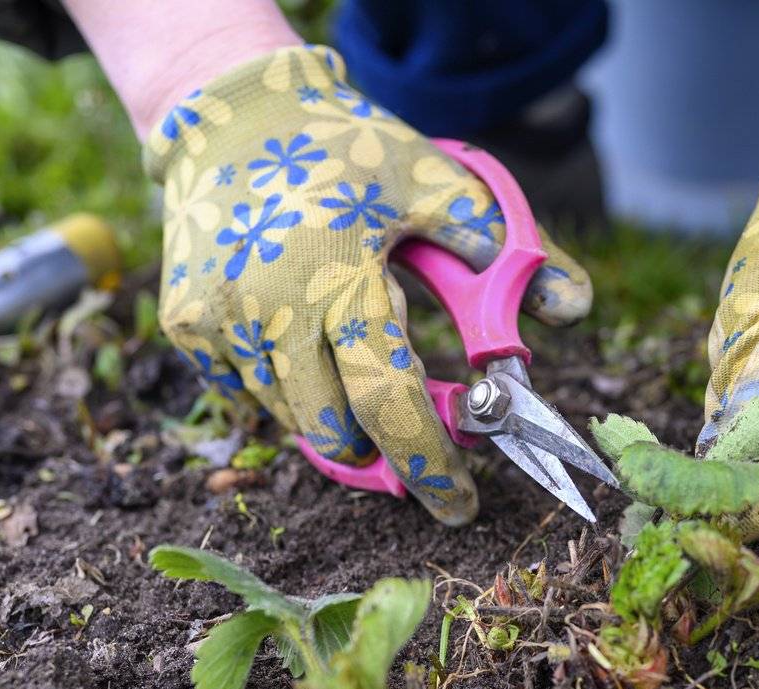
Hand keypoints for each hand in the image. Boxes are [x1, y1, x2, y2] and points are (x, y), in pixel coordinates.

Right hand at [145, 45, 590, 524]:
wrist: (229, 114)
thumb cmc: (344, 148)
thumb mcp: (434, 180)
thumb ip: (506, 249)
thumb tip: (572, 310)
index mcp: (338, 277)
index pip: (390, 402)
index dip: (429, 464)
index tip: (459, 505)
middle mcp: (268, 311)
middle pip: (335, 435)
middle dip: (382, 451)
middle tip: (413, 429)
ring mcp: (218, 323)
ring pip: (291, 421)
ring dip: (336, 416)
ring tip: (354, 359)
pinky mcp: (187, 327)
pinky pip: (248, 393)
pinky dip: (288, 389)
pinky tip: (300, 336)